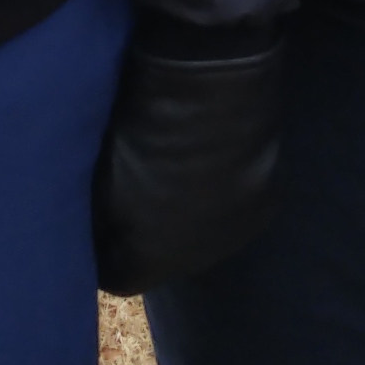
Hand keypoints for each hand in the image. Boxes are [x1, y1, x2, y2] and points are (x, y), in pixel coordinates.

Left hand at [94, 34, 284, 296]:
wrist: (213, 86)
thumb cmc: (143, 129)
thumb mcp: (104, 178)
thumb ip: (102, 216)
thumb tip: (99, 230)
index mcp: (155, 259)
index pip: (119, 278)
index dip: (103, 253)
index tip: (96, 224)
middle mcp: (203, 259)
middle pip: (164, 260)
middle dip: (146, 235)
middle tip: (132, 192)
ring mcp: (240, 230)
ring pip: (202, 237)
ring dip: (186, 215)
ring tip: (174, 172)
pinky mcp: (268, 200)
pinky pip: (233, 210)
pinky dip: (219, 193)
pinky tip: (209, 163)